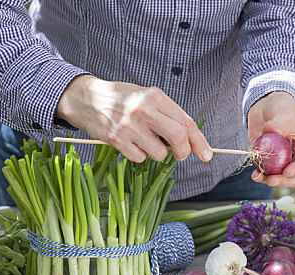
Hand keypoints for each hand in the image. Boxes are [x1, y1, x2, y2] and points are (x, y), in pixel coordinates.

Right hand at [56, 75, 211, 162]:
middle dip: (183, 151)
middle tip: (180, 154)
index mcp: (155, 96)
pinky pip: (140, 158)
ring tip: (147, 142)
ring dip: (158, 153)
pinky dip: (140, 155)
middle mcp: (143, 110)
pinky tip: (131, 143)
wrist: (87, 99)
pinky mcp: (117, 140)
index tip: (206, 154)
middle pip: (177, 137)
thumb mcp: (146, 97)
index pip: (185, 122)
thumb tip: (190, 138)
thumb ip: (167, 114)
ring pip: (159, 153)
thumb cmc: (122, 98)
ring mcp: (129, 126)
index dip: (199, 141)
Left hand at [247, 91, 294, 187]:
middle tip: (270, 180)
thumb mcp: (284, 114)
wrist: (267, 108)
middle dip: (283, 181)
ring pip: (281, 179)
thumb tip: (271, 129)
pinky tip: (254, 174)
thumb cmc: (283, 109)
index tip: (287, 172)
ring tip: (258, 177)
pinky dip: (260, 176)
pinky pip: (267, 173)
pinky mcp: (270, 163)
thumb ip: (278, 124)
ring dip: (270, 180)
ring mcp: (284, 163)